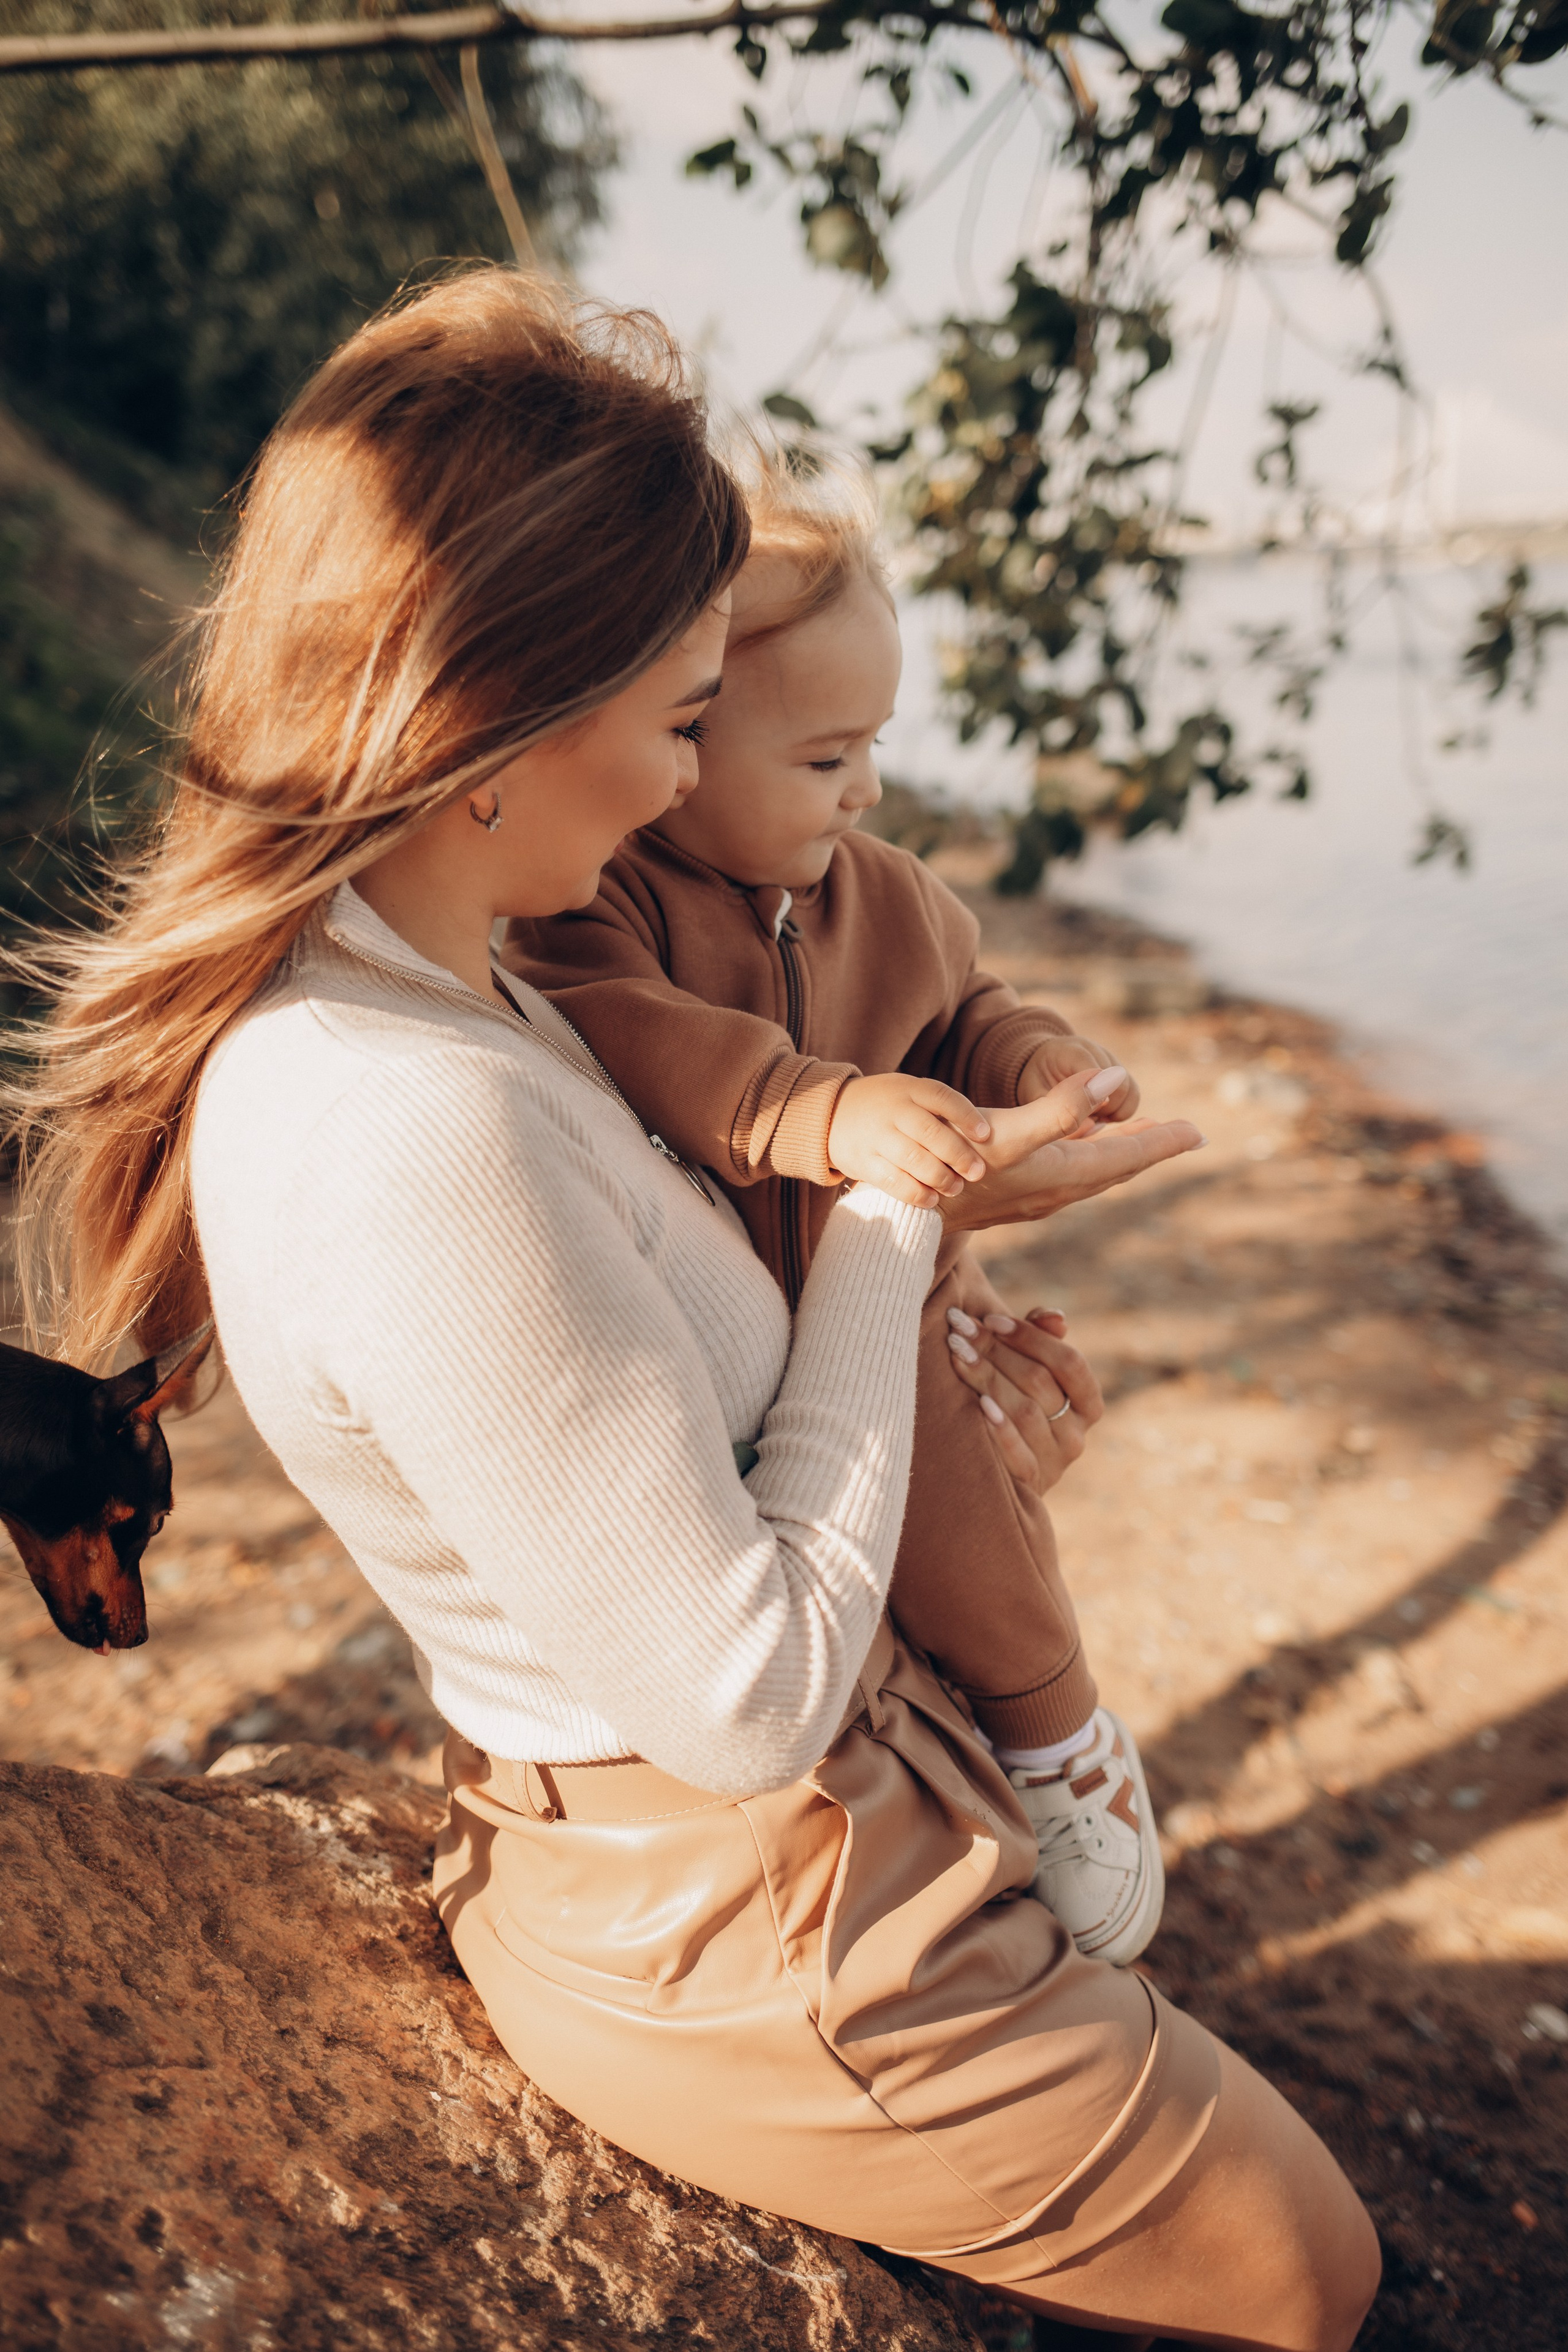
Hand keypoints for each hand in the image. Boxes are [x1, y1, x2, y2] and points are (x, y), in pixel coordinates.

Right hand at [827, 1073, 991, 1207]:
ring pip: (913, 1159)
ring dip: (939, 1177)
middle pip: (930, 1132)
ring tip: (956, 1188)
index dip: (966, 1116)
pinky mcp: (863, 1161)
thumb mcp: (907, 1093)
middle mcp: (893, 1110)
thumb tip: (984, 1133)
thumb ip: (937, 1108)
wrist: (830, 1112)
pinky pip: (892, 1180)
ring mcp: (876, 1136)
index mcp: (909, 1090)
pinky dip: (914, 1193)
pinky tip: (931, 1200)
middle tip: (978, 1172)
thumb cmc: (886, 1106)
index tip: (986, 1135)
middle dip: (958, 1154)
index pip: (943, 1098)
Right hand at [939, 1066, 1203, 1232]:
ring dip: (1119, 1150)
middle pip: (1117, 1166)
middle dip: (1150, 1146)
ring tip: (1141, 1133)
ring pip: (1093, 1169)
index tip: (1198, 1133)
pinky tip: (1080, 1140)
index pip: (1129, 1158)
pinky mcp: (1017, 1194)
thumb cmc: (958, 1169)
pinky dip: (1088, 1153)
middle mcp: (1057, 1191)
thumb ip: (1063, 1106)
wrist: (911, 1213)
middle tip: (1183, 1133)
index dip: (1165, 1142)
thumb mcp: (1012, 1133)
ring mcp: (1036, 1195)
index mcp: (1064, 1175)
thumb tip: (1115, 1078)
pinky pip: (1069, 1170)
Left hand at [944, 1305, 1102, 1492]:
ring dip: (987, 1378)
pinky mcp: (1030, 1484)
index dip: (1031, 1337)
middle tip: (958, 1330)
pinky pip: (1019, 1456)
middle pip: (1040, 1383)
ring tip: (956, 1354)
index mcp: (1087, 1404)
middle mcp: (1076, 1434)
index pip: (1069, 1363)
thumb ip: (1042, 1340)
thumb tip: (1056, 1318)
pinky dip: (1001, 1429)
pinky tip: (979, 1405)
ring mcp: (1055, 1462)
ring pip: (1025, 1412)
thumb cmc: (1013, 1405)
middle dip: (995, 1350)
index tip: (990, 1319)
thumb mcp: (1031, 1372)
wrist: (995, 1475)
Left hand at [1018, 1034, 1139, 1122]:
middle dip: (1104, 1110)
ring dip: (1113, 1112)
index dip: (1093, 1097)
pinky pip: (1133, 1097)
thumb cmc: (1037, 1082)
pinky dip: (1121, 1112)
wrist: (1044, 1065)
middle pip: (1119, 1084)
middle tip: (1083, 1119)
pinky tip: (1100, 1117)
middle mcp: (1097, 1051)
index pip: (1095, 1071)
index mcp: (1070, 1051)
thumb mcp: (1033, 1095)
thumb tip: (1092, 1123)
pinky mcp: (1120, 1075)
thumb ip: (1055, 1108)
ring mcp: (1112, 1061)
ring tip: (1090, 1117)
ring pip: (1130, 1092)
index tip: (1083, 1114)